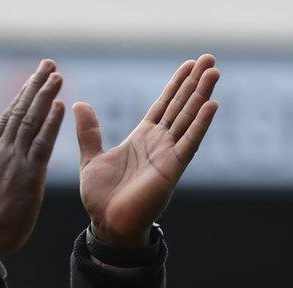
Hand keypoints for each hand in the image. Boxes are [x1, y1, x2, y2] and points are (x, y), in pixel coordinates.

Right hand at [0, 59, 64, 258]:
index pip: (7, 118)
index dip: (22, 96)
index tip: (32, 80)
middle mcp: (1, 150)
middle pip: (20, 111)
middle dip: (35, 86)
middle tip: (48, 65)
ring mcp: (14, 160)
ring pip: (31, 120)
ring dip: (45, 96)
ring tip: (57, 76)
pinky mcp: (29, 174)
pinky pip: (42, 143)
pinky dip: (51, 122)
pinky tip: (60, 105)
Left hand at [75, 55, 219, 246]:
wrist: (106, 224)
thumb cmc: (101, 197)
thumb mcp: (91, 157)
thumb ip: (89, 131)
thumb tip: (79, 104)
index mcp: (142, 139)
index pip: (164, 105)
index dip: (176, 85)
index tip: (189, 65)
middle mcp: (159, 144)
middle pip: (181, 106)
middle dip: (194, 83)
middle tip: (209, 58)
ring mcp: (168, 155)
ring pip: (189, 119)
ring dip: (202, 95)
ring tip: (213, 72)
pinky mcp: (172, 170)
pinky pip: (189, 143)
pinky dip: (201, 125)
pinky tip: (211, 105)